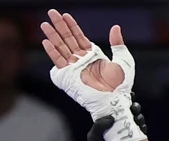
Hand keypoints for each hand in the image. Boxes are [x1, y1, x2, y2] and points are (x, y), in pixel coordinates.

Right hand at [43, 13, 142, 139]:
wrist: (115, 100)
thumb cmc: (121, 85)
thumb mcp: (123, 59)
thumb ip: (117, 43)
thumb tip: (115, 27)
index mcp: (93, 55)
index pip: (79, 37)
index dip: (72, 26)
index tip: (65, 15)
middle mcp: (82, 61)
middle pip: (67, 39)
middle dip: (59, 26)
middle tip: (51, 13)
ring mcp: (74, 68)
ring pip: (61, 47)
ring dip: (52, 35)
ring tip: (45, 24)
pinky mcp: (69, 77)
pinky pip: (59, 61)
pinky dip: (52, 51)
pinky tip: (46, 41)